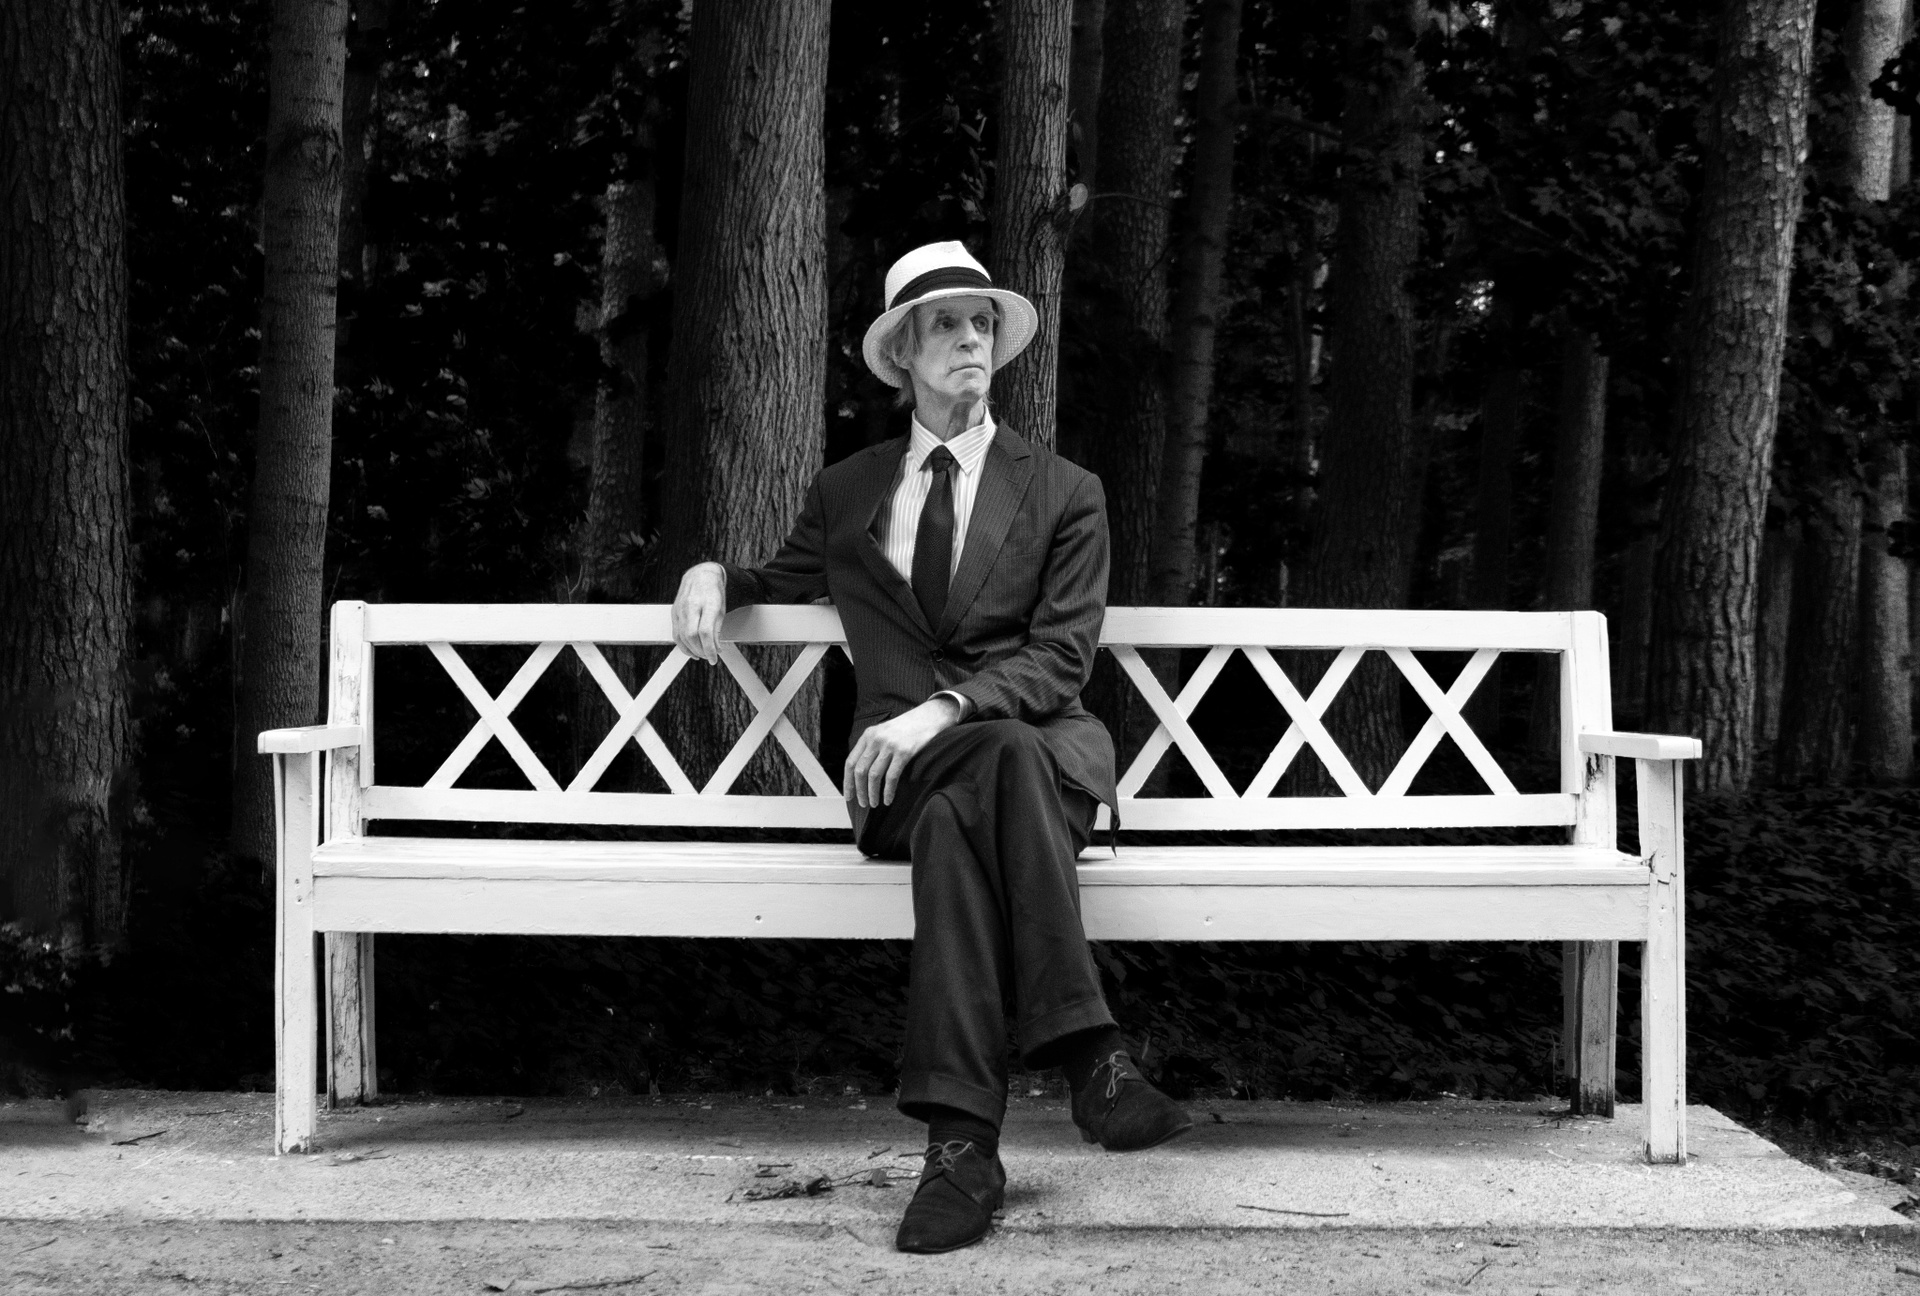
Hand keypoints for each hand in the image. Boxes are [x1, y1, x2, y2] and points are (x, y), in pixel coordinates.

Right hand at [671, 562, 727, 663]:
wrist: (700, 575)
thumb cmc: (713, 592)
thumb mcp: (722, 610)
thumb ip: (717, 630)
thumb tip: (715, 649)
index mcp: (707, 603)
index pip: (705, 632)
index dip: (709, 648)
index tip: (714, 658)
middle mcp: (691, 605)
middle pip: (691, 635)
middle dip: (701, 651)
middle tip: (709, 657)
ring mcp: (680, 609)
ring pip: (682, 636)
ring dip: (692, 650)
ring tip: (702, 655)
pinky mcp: (674, 612)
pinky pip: (675, 633)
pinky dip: (683, 645)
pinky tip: (690, 651)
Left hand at [843, 697, 960, 808]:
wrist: (929, 717)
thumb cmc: (906, 728)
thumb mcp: (883, 732)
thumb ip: (872, 748)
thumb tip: (861, 775)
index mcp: (868, 735)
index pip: (850, 762)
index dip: (848, 782)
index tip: (849, 796)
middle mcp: (876, 740)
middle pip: (860, 771)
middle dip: (859, 791)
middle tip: (863, 804)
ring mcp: (890, 746)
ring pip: (874, 776)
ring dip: (872, 794)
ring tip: (874, 804)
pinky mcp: (904, 752)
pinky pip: (891, 777)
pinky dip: (888, 791)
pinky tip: (888, 799)